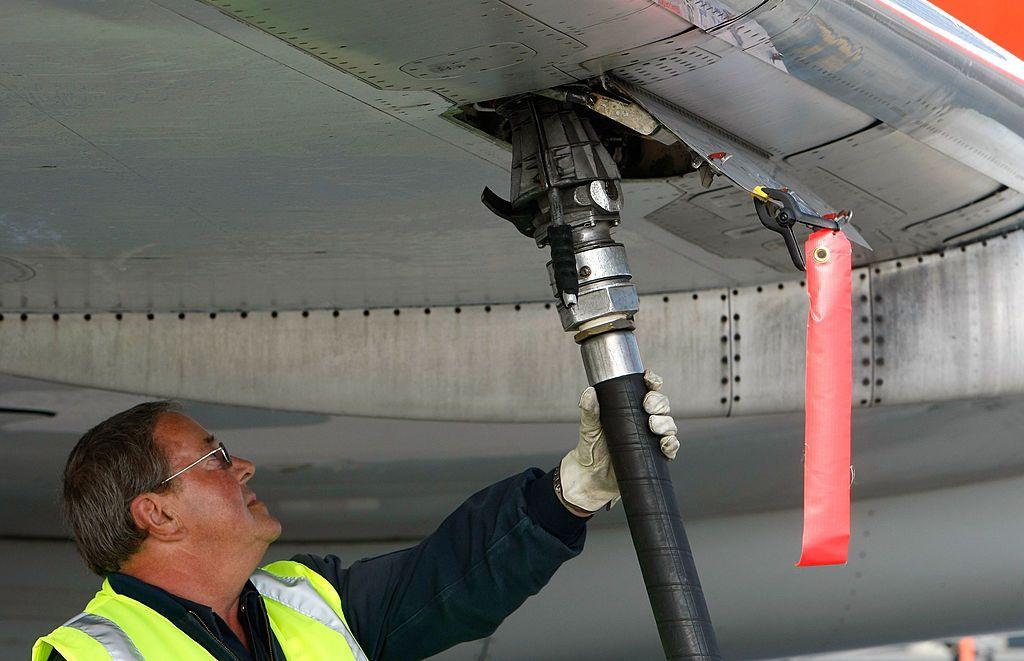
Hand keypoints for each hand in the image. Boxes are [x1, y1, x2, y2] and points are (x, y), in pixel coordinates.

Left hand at [557, 370, 678, 513]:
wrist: (591, 477)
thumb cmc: (591, 447)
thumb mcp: (589, 427)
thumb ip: (589, 410)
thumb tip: (589, 392)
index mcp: (631, 408)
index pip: (647, 390)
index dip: (652, 382)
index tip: (648, 379)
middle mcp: (644, 421)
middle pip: (662, 405)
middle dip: (659, 402)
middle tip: (647, 405)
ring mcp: (652, 439)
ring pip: (669, 424)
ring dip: (665, 422)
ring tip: (652, 425)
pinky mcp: (656, 457)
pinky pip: (671, 448)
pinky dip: (672, 444)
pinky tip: (665, 443)